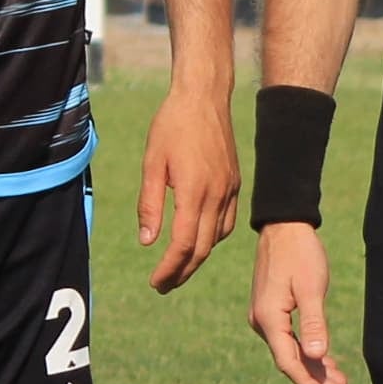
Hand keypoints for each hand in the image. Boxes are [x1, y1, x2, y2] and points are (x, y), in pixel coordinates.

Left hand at [135, 81, 239, 293]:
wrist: (203, 97)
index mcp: (194, 191)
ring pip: (217, 238)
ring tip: (177, 269)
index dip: (169, 269)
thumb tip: (147, 241)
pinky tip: (197, 241)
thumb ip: (150, 204)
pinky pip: (227, 222)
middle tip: (162, 286)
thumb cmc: (171, 126)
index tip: (154, 282)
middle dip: (182, 272)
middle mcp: (217, 195)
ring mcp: (230, 190)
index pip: (183, 244)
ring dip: (197, 258)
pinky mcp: (235, 184)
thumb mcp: (152, 164)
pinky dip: (211, 238)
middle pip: (201, 248)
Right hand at [247, 220, 346, 383]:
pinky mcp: (274, 311)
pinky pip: (292, 338)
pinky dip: (310, 351)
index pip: (288, 360)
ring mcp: (267, 317)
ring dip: (316, 368)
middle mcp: (263, 321)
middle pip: (291, 359)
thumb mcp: (311, 288)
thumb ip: (314, 323)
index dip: (307, 382)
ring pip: (293, 351)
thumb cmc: (300, 254)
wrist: (284, 227)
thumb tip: (315, 356)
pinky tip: (327, 362)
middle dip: (317, 380)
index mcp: (269, 318)